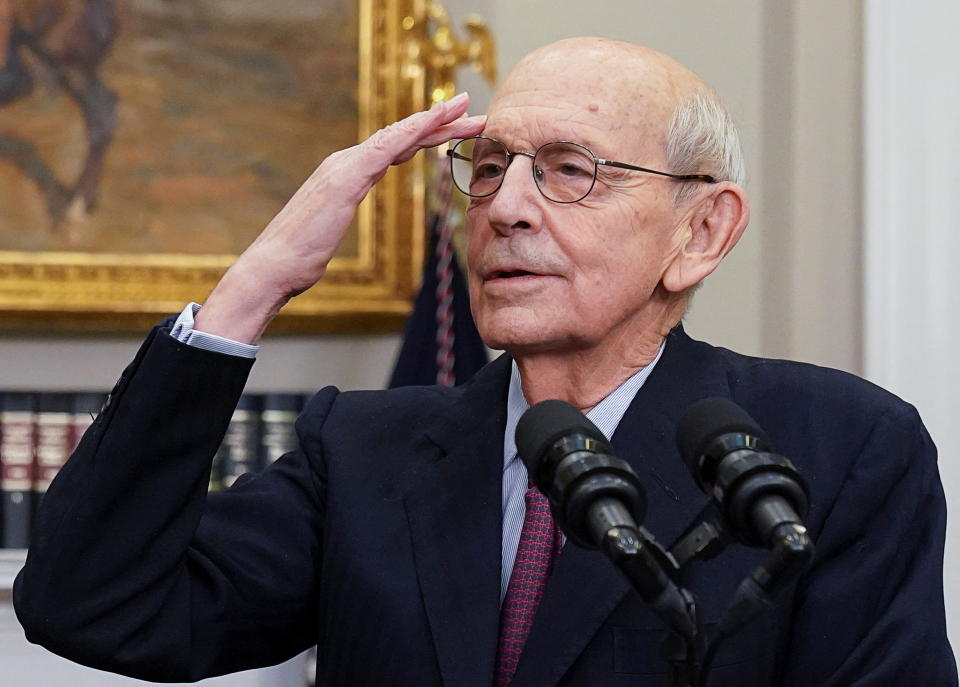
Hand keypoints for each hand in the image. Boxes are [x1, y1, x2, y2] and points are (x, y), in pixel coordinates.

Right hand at [195, 92, 484, 342]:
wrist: (272, 268)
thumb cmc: (299, 259)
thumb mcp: (328, 231)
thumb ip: (339, 214)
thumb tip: (337, 217)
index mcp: (346, 174)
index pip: (394, 148)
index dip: (425, 135)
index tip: (455, 126)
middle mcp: (345, 162)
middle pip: (401, 136)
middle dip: (439, 121)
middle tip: (471, 109)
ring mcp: (344, 166)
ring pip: (397, 135)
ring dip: (433, 120)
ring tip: (464, 108)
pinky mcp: (345, 178)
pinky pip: (385, 148)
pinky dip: (411, 131)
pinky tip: (434, 121)